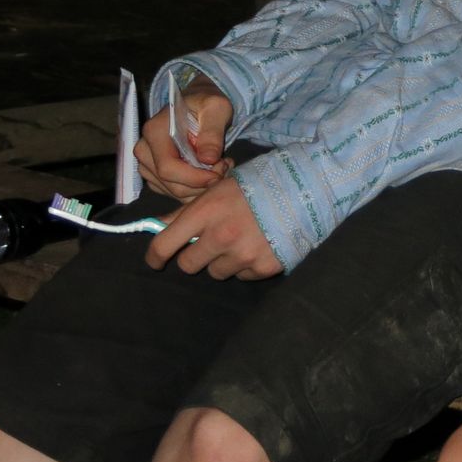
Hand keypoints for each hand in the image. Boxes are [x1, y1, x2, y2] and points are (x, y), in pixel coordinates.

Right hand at [132, 76, 231, 202]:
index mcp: (154, 131)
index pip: (168, 168)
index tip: (219, 172)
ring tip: (220, 167)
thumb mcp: (217, 108)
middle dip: (201, 183)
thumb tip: (208, 159)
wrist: (197, 105)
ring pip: (172, 191)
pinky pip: (172, 192)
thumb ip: (213, 132)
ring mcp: (146, 163)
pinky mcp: (153, 173)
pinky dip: (194, 189)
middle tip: (224, 168)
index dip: (195, 178)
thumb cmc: (206, 104)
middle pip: (170, 183)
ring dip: (200, 187)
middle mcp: (144, 149)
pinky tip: (208, 173)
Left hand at [146, 175, 283, 279]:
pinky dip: (246, 266)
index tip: (156, 261)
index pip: (164, 244)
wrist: (306, 190)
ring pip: (216, 272)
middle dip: (194, 256)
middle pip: (188, 265)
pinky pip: (242, 276)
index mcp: (205, 212)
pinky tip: (259, 245)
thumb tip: (157, 226)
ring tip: (241, 240)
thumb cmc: (257, 185)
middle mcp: (221, 236)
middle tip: (211, 243)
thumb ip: (186, 210)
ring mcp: (243, 255)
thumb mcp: (218, 188)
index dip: (155, 257)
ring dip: (223, 261)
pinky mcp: (263, 267)